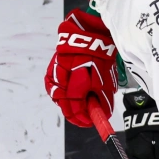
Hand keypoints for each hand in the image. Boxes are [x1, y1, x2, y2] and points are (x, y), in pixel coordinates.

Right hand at [45, 10, 118, 126]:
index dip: (84, 119)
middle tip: (84, 119)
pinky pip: (52, 85)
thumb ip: (103, 99)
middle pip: (66, 106)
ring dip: (67, 104)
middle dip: (75, 115)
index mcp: (79, 83)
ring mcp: (56, 74)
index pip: (77, 109)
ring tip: (77, 106)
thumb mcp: (106, 81)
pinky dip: (58, 92)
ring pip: (57, 97)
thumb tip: (103, 115)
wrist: (89, 36)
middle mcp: (65, 80)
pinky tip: (65, 94)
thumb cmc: (99, 58)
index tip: (90, 122)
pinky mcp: (52, 68)